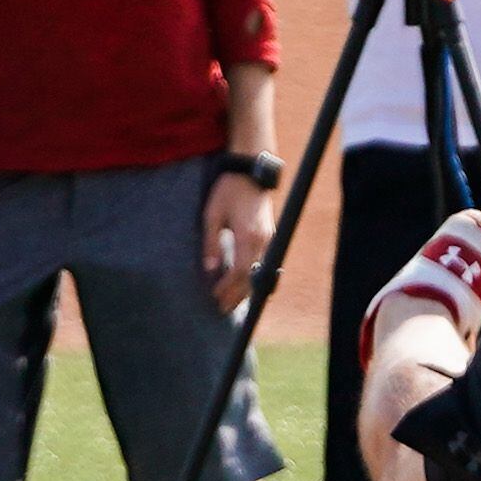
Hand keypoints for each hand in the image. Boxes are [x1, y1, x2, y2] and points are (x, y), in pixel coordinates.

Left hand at [201, 167, 279, 314]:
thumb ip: (210, 243)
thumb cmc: (228, 190)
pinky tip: (246, 285)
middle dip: (237, 295)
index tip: (215, 296)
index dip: (228, 287)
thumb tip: (209, 269)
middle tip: (222, 308)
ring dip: (247, 289)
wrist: (250, 172)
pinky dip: (254, 278)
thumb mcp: (212, 214)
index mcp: (247, 236)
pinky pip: (265, 263)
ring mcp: (269, 239)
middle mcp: (263, 241)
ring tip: (233, 302)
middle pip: (252, 277)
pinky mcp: (270, 236)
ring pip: (260, 272)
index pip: (240, 271)